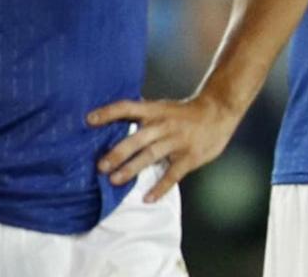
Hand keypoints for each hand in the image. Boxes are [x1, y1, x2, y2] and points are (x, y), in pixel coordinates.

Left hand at [87, 95, 239, 202]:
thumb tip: (113, 125)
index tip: (88, 119)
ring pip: (151, 156)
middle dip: (118, 152)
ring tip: (115, 181)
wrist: (219, 111)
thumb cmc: (185, 113)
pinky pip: (173, 174)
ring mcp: (177, 141)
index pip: (128, 107)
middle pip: (137, 138)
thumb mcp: (163, 108)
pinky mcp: (190, 156)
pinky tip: (148, 198)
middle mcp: (164, 124)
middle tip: (100, 166)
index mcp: (156, 110)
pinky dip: (160, 188)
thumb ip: (144, 117)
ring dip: (132, 169)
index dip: (108, 112)